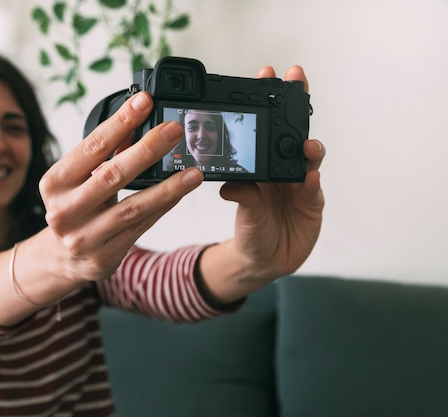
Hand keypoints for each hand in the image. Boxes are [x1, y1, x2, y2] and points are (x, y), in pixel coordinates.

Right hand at [39, 92, 203, 282]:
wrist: (63, 257)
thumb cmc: (74, 208)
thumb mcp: (78, 179)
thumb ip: (104, 155)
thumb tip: (137, 123)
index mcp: (54, 183)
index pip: (92, 147)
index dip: (120, 122)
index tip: (144, 102)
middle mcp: (64, 210)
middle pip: (113, 174)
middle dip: (148, 149)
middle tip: (174, 130)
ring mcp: (83, 237)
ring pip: (133, 206)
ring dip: (168, 187)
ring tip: (192, 171)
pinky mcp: (104, 255)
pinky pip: (141, 226)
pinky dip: (163, 206)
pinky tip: (180, 192)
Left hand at [198, 65, 324, 302]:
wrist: (264, 260)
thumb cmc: (251, 229)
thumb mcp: (243, 211)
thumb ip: (243, 197)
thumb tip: (232, 185)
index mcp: (262, 164)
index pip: (267, 127)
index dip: (270, 101)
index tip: (267, 74)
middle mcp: (283, 169)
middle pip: (293, 132)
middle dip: (297, 105)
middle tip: (297, 80)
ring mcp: (300, 185)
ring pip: (308, 159)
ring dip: (309, 148)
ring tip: (306, 145)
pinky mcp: (312, 204)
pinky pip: (313, 192)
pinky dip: (311, 185)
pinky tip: (308, 179)